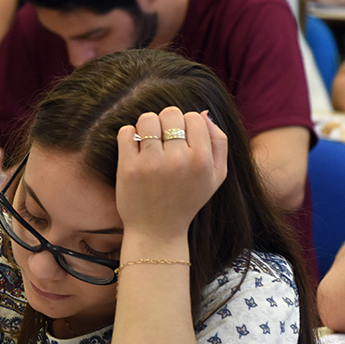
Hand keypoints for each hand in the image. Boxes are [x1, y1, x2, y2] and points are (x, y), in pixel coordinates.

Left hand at [115, 108, 227, 242]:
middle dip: (166, 122)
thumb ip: (218, 143)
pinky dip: (128, 136)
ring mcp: (151, 163)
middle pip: (170, 114)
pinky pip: (126, 132)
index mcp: (201, 160)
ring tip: (149, 142)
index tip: (181, 140)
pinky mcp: (129, 167)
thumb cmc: (187, 200)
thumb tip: (202, 114)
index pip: (193, 117)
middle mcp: (178, 160)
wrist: (157, 230)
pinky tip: (135, 149)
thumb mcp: (216, 177)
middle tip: (164, 140)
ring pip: (147, 119)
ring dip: (147, 127)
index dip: (186, 124)